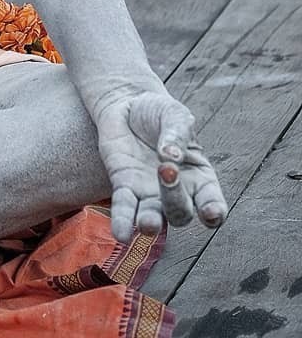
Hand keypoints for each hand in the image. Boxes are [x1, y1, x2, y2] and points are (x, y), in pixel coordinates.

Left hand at [96, 88, 226, 241]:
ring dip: (151, 224)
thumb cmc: (158, 112)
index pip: (212, 202)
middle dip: (176, 198)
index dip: (214, 212)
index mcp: (199, 178)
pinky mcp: (124, 187)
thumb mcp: (174, 114)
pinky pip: (125, 209)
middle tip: (166, 171)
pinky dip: (123, 221)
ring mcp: (149, 193)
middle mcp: (177, 193)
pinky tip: (122, 233)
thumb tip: (171, 154)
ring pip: (154, 218)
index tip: (210, 212)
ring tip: (147, 224)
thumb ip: (176, 133)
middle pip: (181, 212)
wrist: (126, 103)